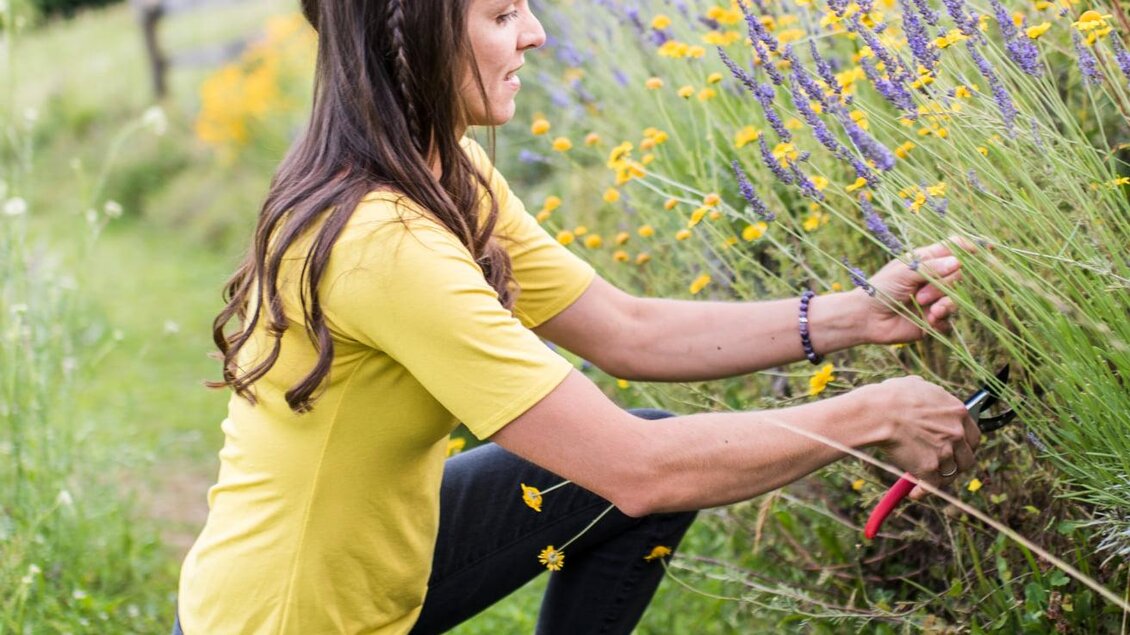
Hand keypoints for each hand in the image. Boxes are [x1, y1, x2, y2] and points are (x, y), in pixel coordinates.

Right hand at [863, 376, 980, 499]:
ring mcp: (945, 451)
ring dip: (939, 478)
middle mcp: (957, 433)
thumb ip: (930, 395)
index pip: (973, 436)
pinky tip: (914, 493)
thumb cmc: (891, 396)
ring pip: (950, 474)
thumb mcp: (916, 385)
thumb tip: (926, 395)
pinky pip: (931, 486)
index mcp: (958, 412)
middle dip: (956, 465)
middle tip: (943, 467)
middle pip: (967, 459)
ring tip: (926, 480)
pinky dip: (922, 492)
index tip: (956, 451)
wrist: (877, 412)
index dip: (965, 446)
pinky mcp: (929, 467)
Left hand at [864, 241, 968, 344]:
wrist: (865, 318)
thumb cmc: (880, 289)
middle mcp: (934, 278)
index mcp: (926, 260)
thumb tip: (958, 263)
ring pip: (957, 297)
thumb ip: (931, 268)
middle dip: (943, 285)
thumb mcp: (903, 273)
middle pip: (958, 274)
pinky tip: (929, 320)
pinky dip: (941, 319)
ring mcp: (935, 299)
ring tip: (925, 307)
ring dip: (944, 303)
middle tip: (920, 294)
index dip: (968, 247)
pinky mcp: (934, 319)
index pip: (953, 248)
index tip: (982, 250)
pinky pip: (950, 319)